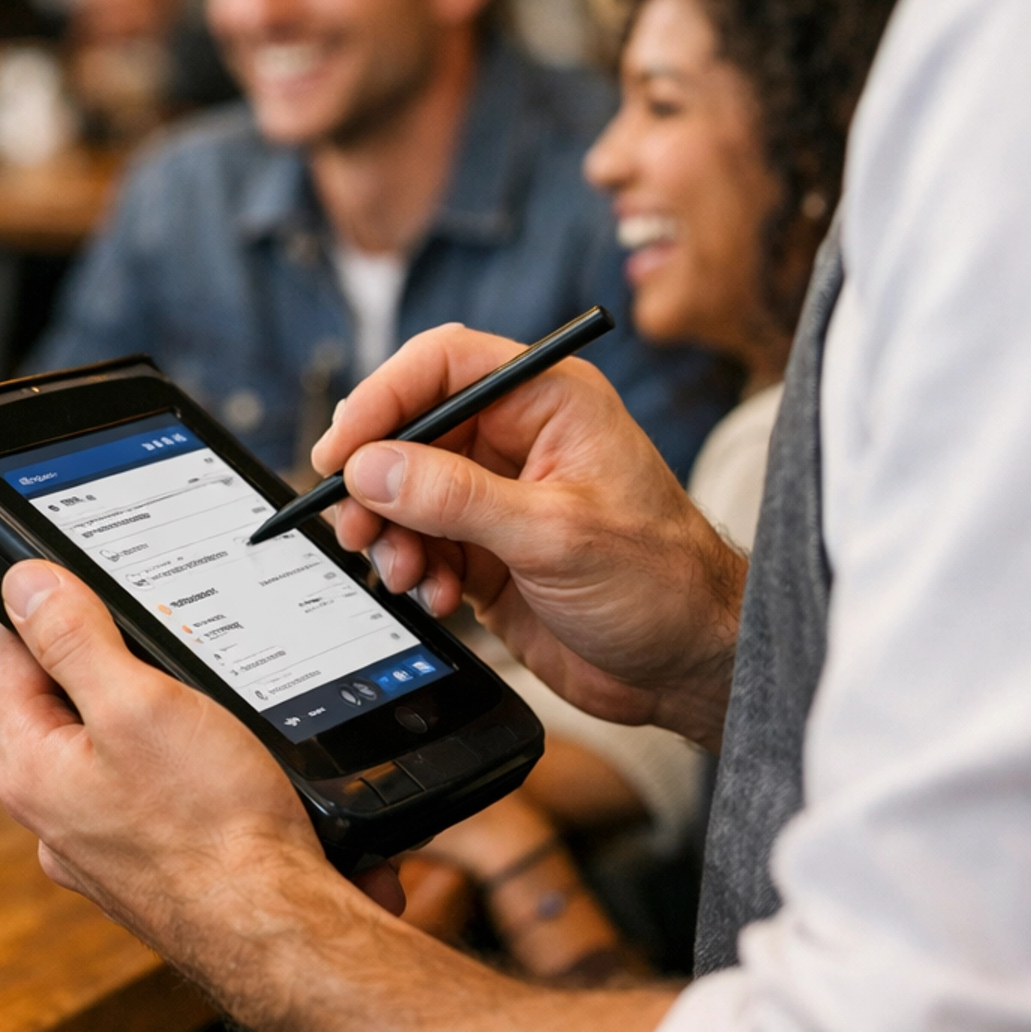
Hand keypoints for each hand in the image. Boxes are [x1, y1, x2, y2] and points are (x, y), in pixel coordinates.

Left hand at [0, 563, 402, 963]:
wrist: (279, 929)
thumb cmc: (212, 827)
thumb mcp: (139, 703)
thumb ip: (74, 639)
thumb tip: (24, 585)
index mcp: (31, 771)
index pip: (11, 657)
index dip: (52, 610)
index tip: (96, 586)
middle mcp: (55, 816)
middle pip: (66, 703)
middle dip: (115, 666)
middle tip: (170, 650)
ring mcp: (102, 848)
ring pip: (117, 749)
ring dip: (158, 718)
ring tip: (208, 710)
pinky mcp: (152, 867)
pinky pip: (157, 794)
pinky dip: (190, 770)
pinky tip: (230, 766)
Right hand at [312, 326, 745, 749]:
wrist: (688, 666)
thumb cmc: (660, 583)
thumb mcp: (553, 534)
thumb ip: (456, 498)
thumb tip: (372, 467)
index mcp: (549, 403)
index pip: (444, 365)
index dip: (384, 396)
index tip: (342, 448)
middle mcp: (519, 439)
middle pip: (411, 430)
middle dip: (375, 480)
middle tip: (354, 524)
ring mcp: (499, 496)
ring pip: (405, 492)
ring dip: (390, 533)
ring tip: (403, 571)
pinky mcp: (486, 550)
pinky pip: (420, 544)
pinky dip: (413, 569)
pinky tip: (437, 596)